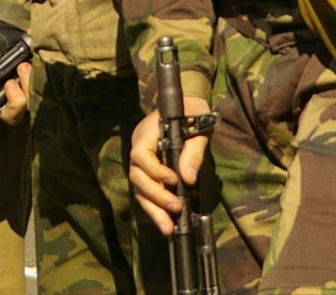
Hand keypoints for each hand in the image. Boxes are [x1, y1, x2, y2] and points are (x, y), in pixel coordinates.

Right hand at [0, 62, 31, 166]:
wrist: (3, 30)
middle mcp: (1, 102)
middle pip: (10, 116)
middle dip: (14, 103)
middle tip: (11, 83)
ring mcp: (18, 95)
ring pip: (26, 105)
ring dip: (25, 88)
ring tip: (21, 68)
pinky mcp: (33, 86)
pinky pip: (37, 93)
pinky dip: (33, 81)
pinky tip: (28, 67)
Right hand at [128, 97, 212, 234]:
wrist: (189, 106)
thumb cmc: (193, 113)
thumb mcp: (198, 130)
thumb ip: (192, 153)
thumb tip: (188, 179)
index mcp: (147, 133)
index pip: (141, 155)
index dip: (155, 170)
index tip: (174, 181)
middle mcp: (139, 147)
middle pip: (137, 175)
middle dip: (155, 195)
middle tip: (176, 208)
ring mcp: (142, 160)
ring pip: (139, 187)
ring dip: (153, 208)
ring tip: (168, 228)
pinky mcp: (149, 171)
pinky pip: (146, 191)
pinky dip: (155, 207)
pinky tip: (166, 222)